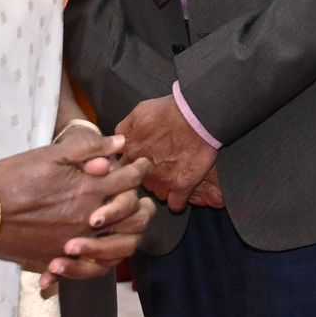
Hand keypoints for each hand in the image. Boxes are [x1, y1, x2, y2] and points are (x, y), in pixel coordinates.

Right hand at [0, 136, 152, 287]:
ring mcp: (75, 242)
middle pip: (133, 215)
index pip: (129, 179)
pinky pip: (92, 267)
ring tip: (126, 222)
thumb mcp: (50, 155)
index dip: (139, 168)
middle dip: (141, 202)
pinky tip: (102, 249)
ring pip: (119, 244)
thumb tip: (120, 145)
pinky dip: (101, 259)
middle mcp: (88, 218)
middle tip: (142, 195)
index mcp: (88, 189)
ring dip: (127, 232)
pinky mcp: (59, 258)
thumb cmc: (12, 178)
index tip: (142, 163)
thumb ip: (88, 149)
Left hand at [114, 93, 218, 213]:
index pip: (121, 172)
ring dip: (162, 188)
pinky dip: (178, 200)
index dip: (130, 170)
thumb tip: (117, 141)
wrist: (198, 115)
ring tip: (171, 176)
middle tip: (158, 168)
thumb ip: (124, 129)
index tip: (137, 167)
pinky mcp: (182, 187)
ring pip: (157, 194)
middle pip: (139, 185)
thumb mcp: (139, 113)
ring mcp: (162, 181)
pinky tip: (180, 191)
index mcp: (130, 154)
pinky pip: (176, 204)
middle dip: (146, 179)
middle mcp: (143, 171)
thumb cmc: (169, 111)